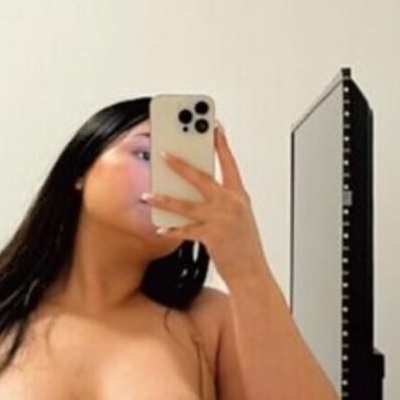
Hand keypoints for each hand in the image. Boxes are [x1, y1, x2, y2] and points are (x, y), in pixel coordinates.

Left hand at [142, 124, 269, 285]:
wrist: (252, 272)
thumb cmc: (244, 246)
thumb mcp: (238, 217)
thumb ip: (222, 201)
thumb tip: (195, 189)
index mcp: (239, 196)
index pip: (230, 163)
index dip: (221, 144)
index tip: (213, 127)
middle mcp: (232, 204)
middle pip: (202, 178)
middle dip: (181, 164)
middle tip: (164, 152)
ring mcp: (222, 219)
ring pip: (186, 205)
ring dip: (164, 199)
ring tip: (147, 194)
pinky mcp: (213, 236)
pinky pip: (186, 230)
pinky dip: (171, 229)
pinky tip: (159, 228)